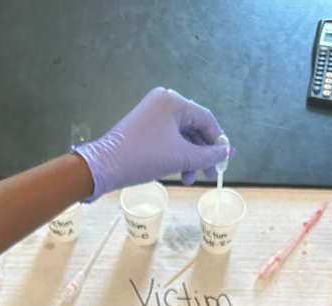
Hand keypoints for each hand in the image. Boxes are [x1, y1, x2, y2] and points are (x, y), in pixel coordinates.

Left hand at [74, 87, 231, 201]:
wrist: (105, 166)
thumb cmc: (142, 158)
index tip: (224, 160)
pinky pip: (168, 138)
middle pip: (194, 127)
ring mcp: (152, 113)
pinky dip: (175, 154)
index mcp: (173, 101)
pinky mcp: (144, 126)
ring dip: (189, 157)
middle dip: (202, 153)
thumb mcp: (180, 158)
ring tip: (189, 178)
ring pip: (181, 135)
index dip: (218, 141)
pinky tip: (178, 171)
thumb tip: (226, 154)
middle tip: (210, 173)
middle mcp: (163, 101)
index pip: (206, 119)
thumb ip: (207, 155)